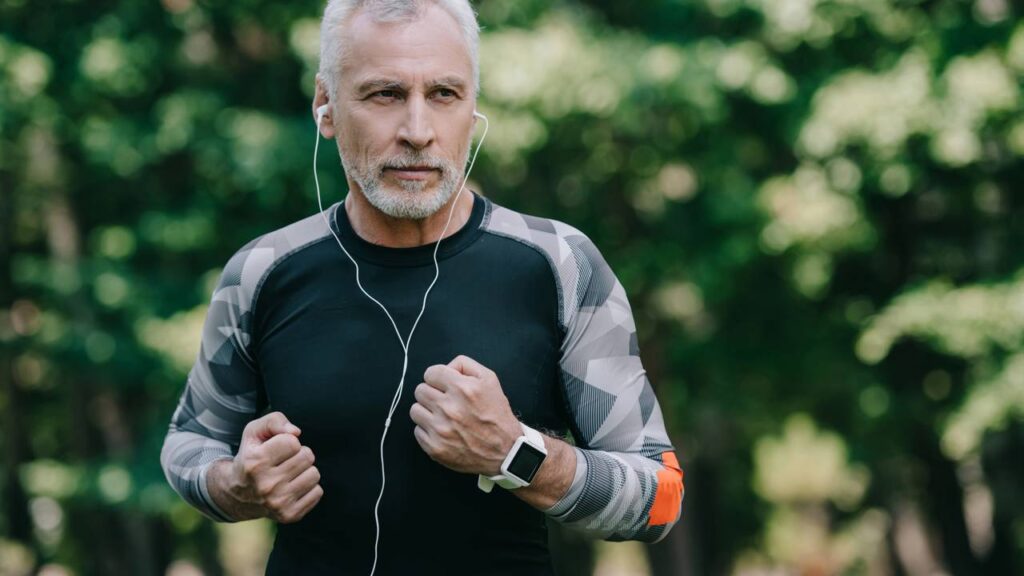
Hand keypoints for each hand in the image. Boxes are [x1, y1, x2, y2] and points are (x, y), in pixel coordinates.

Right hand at [229, 411, 323, 523]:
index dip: (288, 441)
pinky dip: (308, 487)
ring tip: (289, 474)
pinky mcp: (289, 515)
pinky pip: (317, 492)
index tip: (277, 448)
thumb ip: (275, 421)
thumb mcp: (254, 432)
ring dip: (305, 470)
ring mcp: (278, 503)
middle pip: (307, 457)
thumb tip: (296, 432)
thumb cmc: (251, 456)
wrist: (238, 495)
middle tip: (284, 461)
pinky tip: (292, 487)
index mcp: (256, 462)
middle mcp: (266, 485)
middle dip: (299, 454)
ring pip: (314, 474)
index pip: (293, 442)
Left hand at [410, 355, 522, 475]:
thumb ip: (465, 365)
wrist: (505, 450)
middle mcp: (449, 408)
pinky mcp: (435, 447)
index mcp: (462, 388)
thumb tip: (446, 367)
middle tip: (444, 401)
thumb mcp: (489, 379)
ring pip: (415, 410)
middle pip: (420, 390)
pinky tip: (443, 431)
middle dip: (431, 393)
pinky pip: (417, 431)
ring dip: (427, 411)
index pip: (430, 373)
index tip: (443, 385)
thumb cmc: (497, 414)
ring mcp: (440, 429)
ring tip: (442, 416)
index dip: (437, 378)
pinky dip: (428, 430)